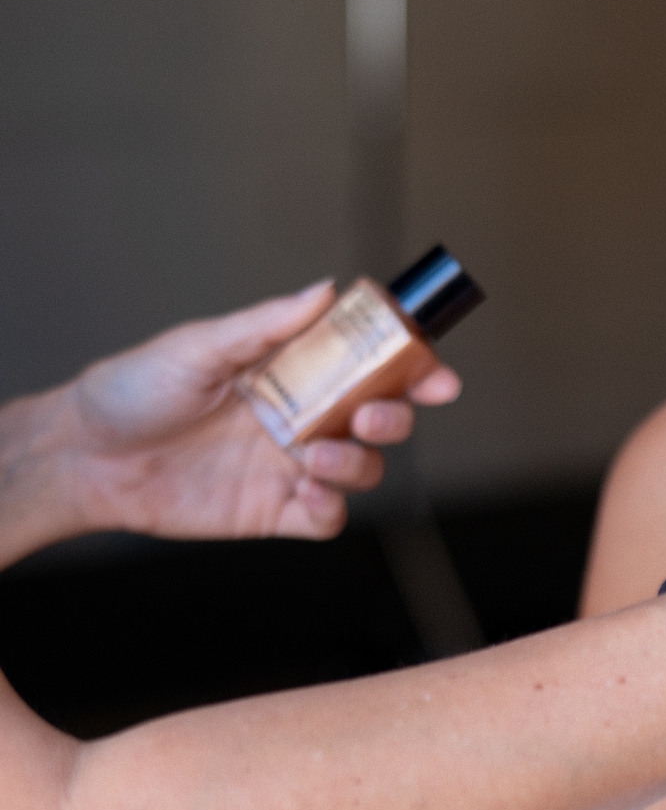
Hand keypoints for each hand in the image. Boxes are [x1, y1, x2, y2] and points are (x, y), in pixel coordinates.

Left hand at [48, 283, 461, 543]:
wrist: (86, 458)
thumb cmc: (134, 391)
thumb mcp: (200, 346)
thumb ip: (267, 325)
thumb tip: (325, 291)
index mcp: (292, 369)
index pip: (368, 364)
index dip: (412, 367)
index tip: (436, 373)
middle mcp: (300, 416)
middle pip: (382, 417)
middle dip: (395, 416)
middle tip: (371, 415)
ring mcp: (288, 465)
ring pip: (363, 469)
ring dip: (357, 463)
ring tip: (314, 455)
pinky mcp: (271, 511)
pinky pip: (325, 518)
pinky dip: (331, 509)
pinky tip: (306, 493)